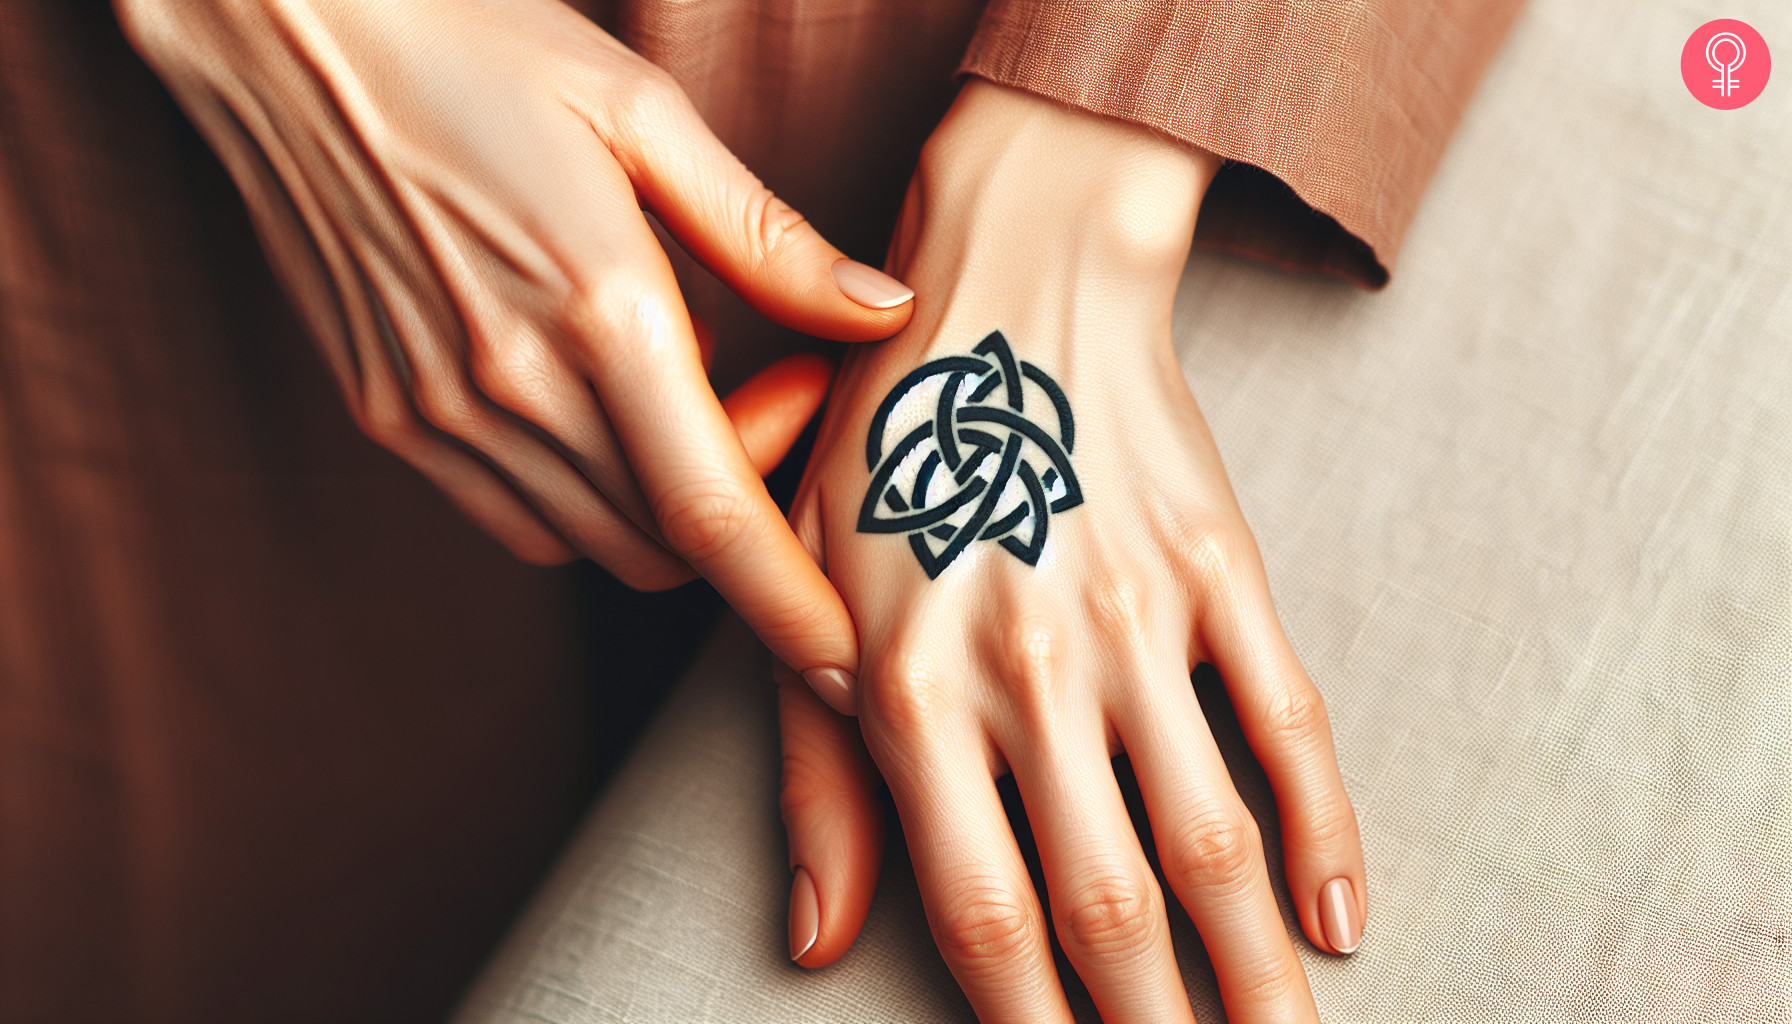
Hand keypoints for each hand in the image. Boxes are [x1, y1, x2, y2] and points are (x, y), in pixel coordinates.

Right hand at [116, 0, 915, 706]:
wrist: (282, 33)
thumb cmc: (477, 46)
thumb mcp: (645, 115)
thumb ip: (768, 239)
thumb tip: (879, 313)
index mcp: (596, 307)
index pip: (711, 511)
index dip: (789, 608)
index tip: (848, 661)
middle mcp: (509, 386)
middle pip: (666, 547)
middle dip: (750, 515)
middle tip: (778, 391)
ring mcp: (437, 413)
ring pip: (595, 543)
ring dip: (670, 512)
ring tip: (692, 388)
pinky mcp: (390, 415)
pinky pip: (518, 518)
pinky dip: (590, 503)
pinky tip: (606, 410)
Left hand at [776, 82, 1367, 1021]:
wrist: (1009, 282)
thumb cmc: (885, 452)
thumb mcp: (806, 599)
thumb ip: (811, 779)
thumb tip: (811, 942)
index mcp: (907, 687)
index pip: (982, 914)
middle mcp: (1023, 666)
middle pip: (1109, 901)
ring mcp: (1132, 614)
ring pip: (1213, 834)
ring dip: (1256, 970)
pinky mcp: (1219, 566)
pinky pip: (1290, 718)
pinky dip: (1327, 829)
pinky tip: (1345, 919)